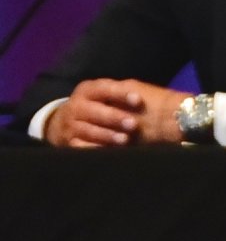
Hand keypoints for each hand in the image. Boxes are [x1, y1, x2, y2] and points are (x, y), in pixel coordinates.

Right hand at [45, 79, 189, 147]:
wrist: (65, 123)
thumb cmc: (99, 106)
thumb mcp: (107, 95)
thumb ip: (123, 94)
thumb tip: (146, 98)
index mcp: (88, 89)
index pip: (105, 88)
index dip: (122, 94)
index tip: (139, 100)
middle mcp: (76, 105)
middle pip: (95, 111)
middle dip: (115, 117)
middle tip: (133, 124)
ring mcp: (70, 125)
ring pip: (89, 130)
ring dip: (107, 136)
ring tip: (125, 140)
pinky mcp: (68, 142)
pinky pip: (81, 147)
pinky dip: (95, 148)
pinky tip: (108, 151)